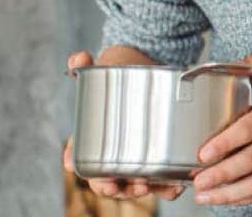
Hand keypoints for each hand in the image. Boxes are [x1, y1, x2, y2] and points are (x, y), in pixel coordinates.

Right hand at [63, 51, 185, 200]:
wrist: (145, 69)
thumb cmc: (116, 76)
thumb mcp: (101, 68)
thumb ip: (84, 64)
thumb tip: (77, 60)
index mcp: (91, 140)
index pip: (85, 165)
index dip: (95, 177)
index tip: (106, 182)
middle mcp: (111, 154)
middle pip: (110, 182)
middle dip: (119, 189)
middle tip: (133, 186)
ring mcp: (133, 159)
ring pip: (133, 185)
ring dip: (142, 191)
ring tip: (150, 187)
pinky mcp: (155, 158)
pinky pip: (159, 181)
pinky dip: (166, 187)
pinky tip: (174, 188)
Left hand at [191, 54, 251, 205]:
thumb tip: (236, 60)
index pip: (248, 130)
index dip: (224, 144)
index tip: (204, 153)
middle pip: (249, 161)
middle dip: (220, 174)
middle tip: (198, 181)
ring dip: (229, 193)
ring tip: (205, 196)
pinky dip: (247, 198)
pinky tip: (228, 199)